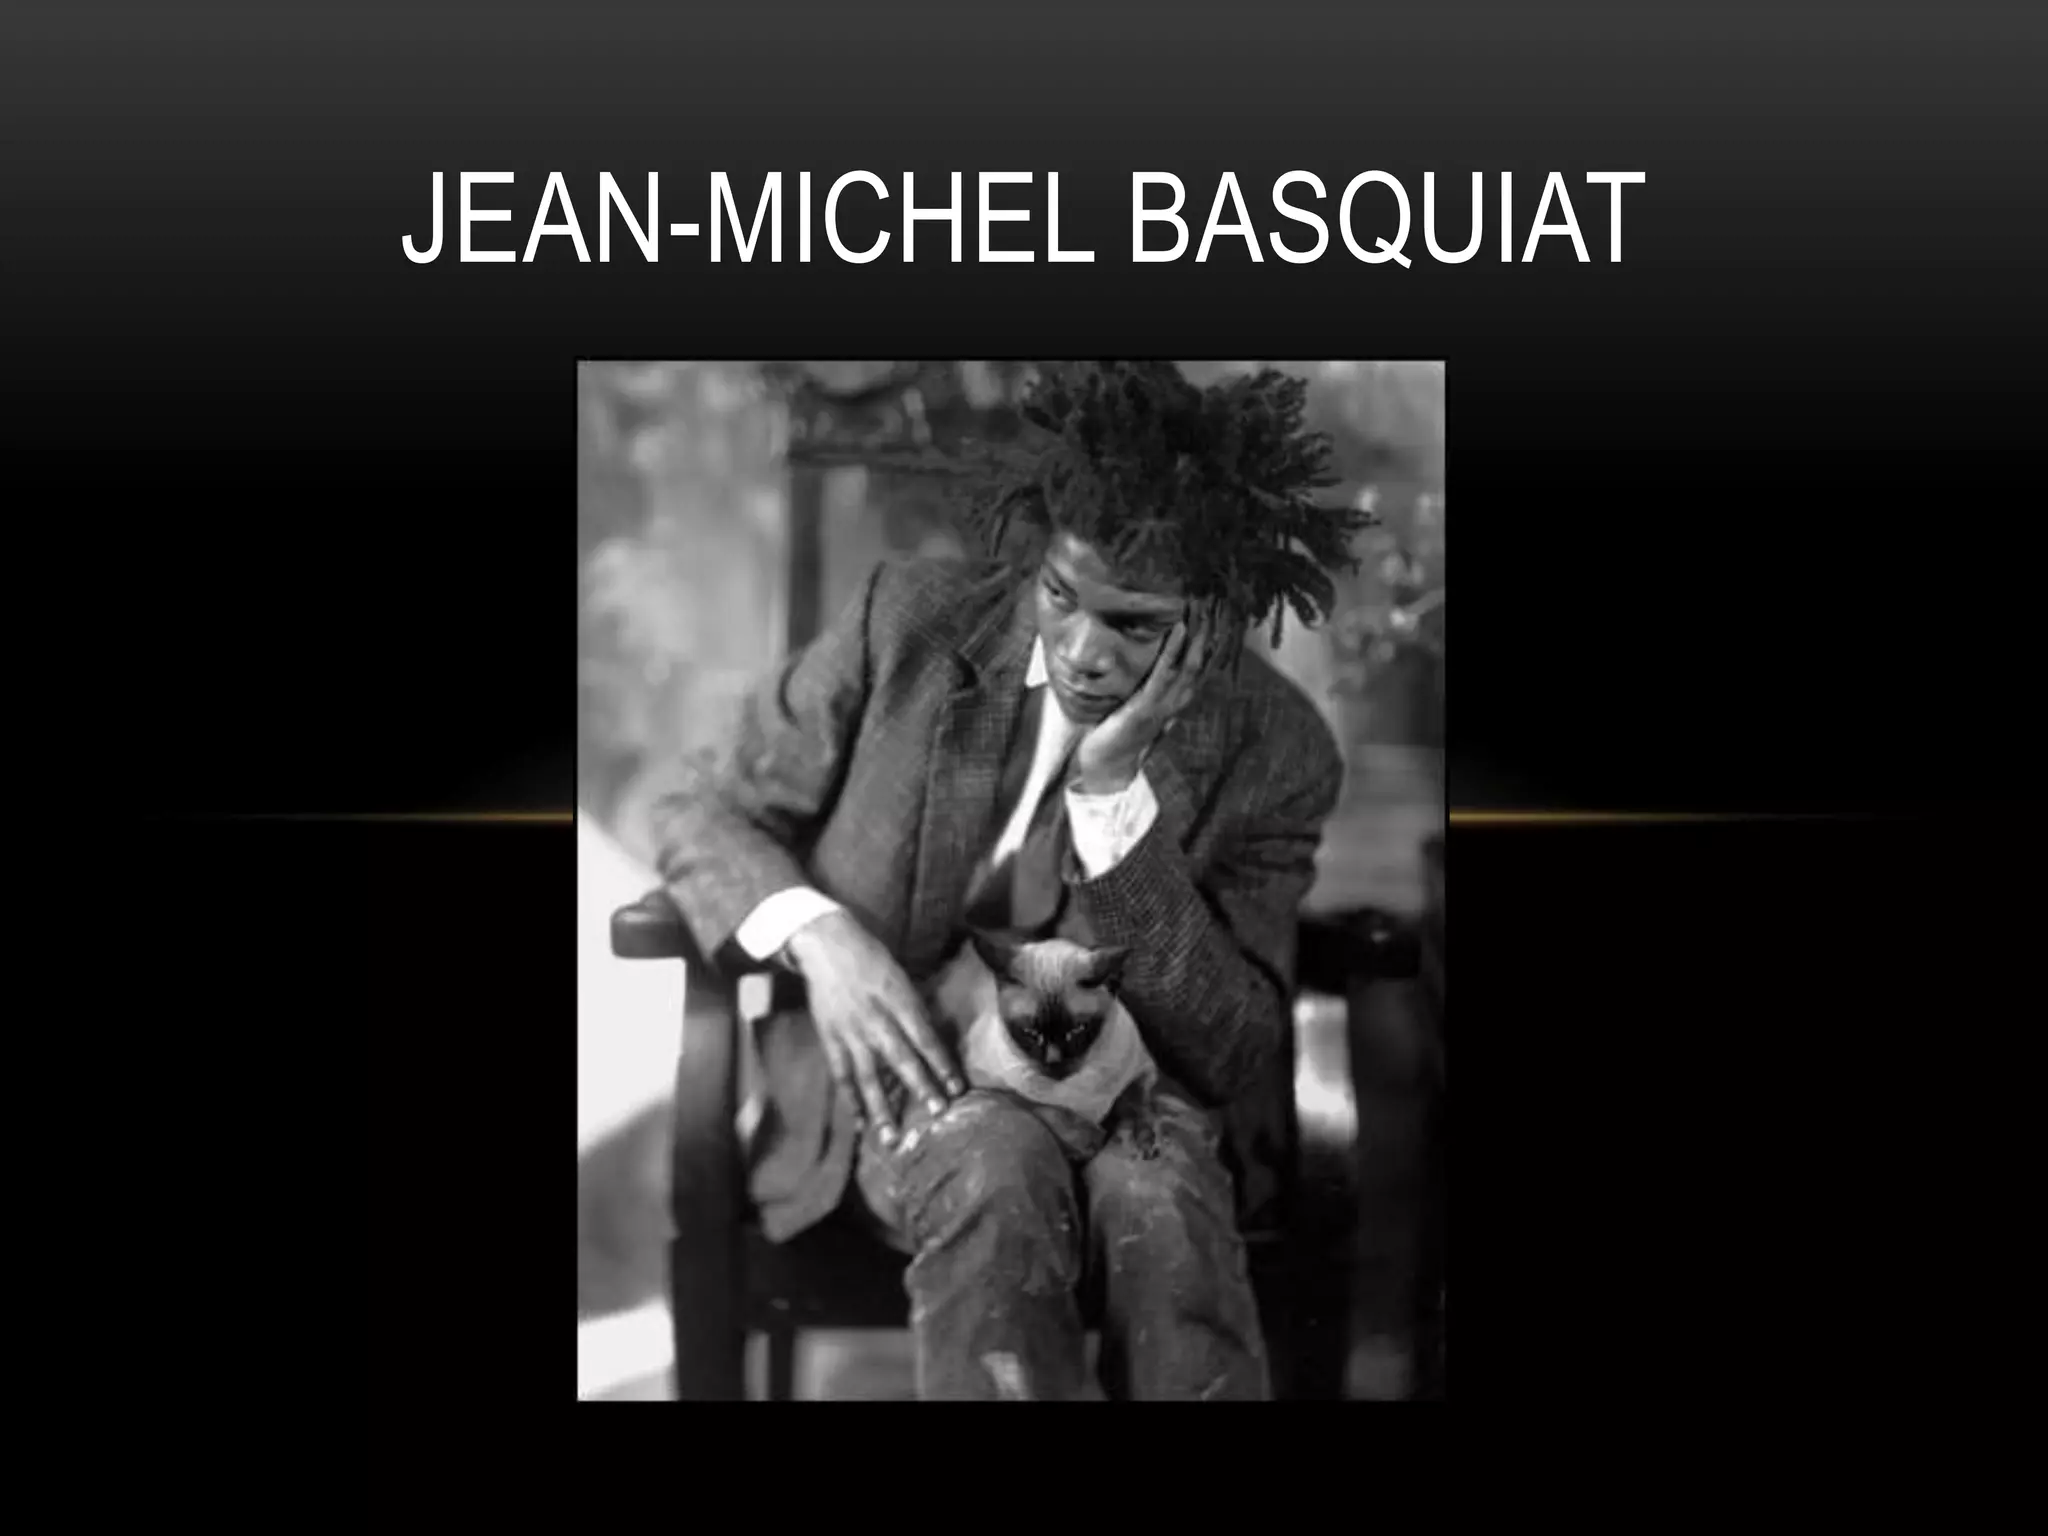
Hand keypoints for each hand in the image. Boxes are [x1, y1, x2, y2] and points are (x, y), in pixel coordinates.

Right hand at [784, 909, 963, 1141]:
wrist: (826, 946)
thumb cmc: (871, 959)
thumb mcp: (901, 977)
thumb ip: (916, 1009)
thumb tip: (934, 1041)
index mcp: (898, 1000)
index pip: (925, 1037)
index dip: (942, 1064)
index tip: (958, 1088)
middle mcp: (876, 1020)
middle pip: (901, 1059)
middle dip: (921, 1087)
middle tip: (938, 1112)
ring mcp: (850, 1033)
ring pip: (868, 1077)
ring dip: (881, 1108)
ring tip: (891, 1138)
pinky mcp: (830, 1040)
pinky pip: (841, 1075)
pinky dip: (850, 1100)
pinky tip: (860, 1123)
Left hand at [1071, 605, 1215, 793]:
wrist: (1104, 767)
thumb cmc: (1115, 735)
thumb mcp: (1134, 707)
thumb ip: (1145, 689)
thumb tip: (1148, 662)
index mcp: (1174, 701)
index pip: (1199, 666)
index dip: (1209, 639)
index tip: (1214, 612)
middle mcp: (1175, 702)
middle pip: (1201, 661)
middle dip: (1208, 631)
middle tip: (1214, 600)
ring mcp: (1163, 705)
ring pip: (1189, 665)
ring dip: (1197, 635)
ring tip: (1201, 607)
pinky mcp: (1145, 707)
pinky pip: (1163, 674)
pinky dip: (1173, 650)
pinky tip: (1178, 629)